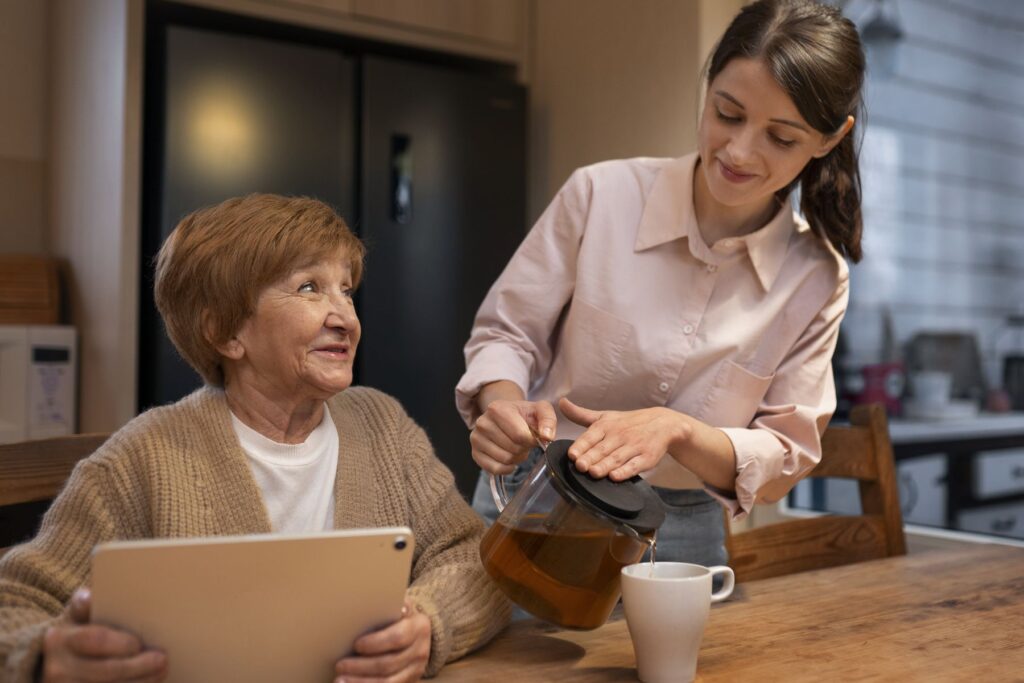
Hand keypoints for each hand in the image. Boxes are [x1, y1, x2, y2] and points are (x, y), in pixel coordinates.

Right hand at [41, 588, 167, 682]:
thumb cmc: (77, 636)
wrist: (55, 667)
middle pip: (105, 671)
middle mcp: (57, 669)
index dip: (121, 644)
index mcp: (59, 640)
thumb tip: (91, 596)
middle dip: (137, 667)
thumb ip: (85, 604)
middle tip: (162, 660)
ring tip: (161, 674)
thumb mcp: (76, 617)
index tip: (140, 643)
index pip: (95, 640)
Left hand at [334, 598, 431, 682]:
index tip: (356, 644)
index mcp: (418, 628)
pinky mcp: (409, 682)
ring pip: (388, 682)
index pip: (397, 637)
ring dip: (361, 682)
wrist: (417, 633)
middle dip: (361, 666)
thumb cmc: (399, 617)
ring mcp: (416, 670)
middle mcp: (420, 651)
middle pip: (389, 663)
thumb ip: (389, 604)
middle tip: (340, 664)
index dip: (375, 643)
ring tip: (341, 680)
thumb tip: (373, 603)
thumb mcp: (399, 605)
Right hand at [470, 398, 556, 473]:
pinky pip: (494, 469)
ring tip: (516, 448)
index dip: (531, 440)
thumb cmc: (523, 415)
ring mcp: (476, 438)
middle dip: (524, 449)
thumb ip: (548, 420)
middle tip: (524, 442)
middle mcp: (483, 422)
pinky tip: (510, 459)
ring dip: (516, 458)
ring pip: (504, 460)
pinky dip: (506, 468)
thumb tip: (547, 436)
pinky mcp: (475, 453)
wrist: (506, 416)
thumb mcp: (540, 410)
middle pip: (513, 448)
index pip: (520, 435)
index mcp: (497, 408)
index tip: (533, 436)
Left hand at [560, 398, 690, 480]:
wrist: (663, 424)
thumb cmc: (628, 422)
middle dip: (590, 458)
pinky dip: (625, 471)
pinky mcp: (647, 458)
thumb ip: (581, 414)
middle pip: (602, 449)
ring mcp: (634, 446)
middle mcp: (620, 435)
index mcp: (606, 425)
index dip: (581, 446)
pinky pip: (635, 466)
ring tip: (593, 472)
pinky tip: (615, 477)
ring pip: (617, 458)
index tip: (572, 455)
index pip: (591, 436)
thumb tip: (561, 403)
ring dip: (605, 466)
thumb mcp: (605, 416)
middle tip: (579, 466)